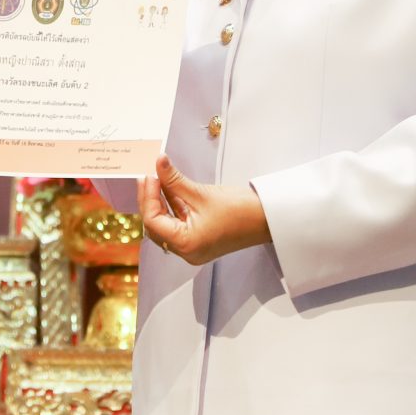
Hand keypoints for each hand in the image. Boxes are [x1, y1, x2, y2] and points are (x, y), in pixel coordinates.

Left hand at [138, 155, 271, 266]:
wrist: (267, 218)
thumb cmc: (240, 210)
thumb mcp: (202, 193)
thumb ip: (175, 180)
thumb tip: (159, 163)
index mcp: (186, 244)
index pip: (153, 222)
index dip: (148, 197)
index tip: (149, 175)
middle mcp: (187, 251)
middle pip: (156, 226)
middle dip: (150, 200)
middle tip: (148, 176)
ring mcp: (193, 247)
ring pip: (165, 225)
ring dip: (160, 203)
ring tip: (156, 179)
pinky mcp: (199, 240)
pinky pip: (178, 224)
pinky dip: (172, 208)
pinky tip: (169, 189)